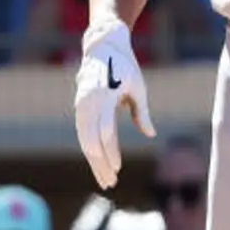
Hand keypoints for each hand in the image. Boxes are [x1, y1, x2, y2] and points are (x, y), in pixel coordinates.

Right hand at [75, 21, 155, 189]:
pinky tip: (96, 161)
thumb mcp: (138, 88)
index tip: (119, 169)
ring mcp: (81, 103)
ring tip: (103, 178)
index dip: (111, 153)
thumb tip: (151, 135)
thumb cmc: (126, 66)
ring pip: (83, 139)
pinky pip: (82, 132)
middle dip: (100, 164)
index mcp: (105, 96)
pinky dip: (88, 148)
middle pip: (91, 141)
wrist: (104, 45)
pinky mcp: (79, 105)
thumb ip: (142, 113)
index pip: (106, 132)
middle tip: (110, 183)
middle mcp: (89, 101)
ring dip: (92, 160)